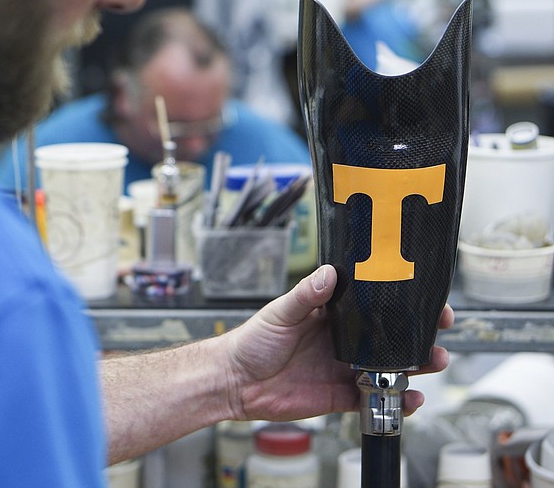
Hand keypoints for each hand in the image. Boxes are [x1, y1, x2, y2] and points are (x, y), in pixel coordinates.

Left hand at [220, 264, 452, 421]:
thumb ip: (306, 295)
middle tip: (439, 331)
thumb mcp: (280, 313)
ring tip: (433, 361)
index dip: (402, 301)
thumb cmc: (253, 341)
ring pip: (391, 368)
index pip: (375, 305)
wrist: (235, 382)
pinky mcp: (340, 396)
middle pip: (392, 336)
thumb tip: (329, 274)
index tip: (425, 296)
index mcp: (333, 315)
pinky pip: (376, 399)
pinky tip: (411, 399)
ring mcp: (345, 369)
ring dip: (417, 366)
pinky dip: (397, 401)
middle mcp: (344, 341)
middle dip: (420, 334)